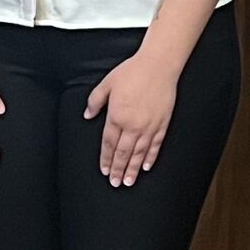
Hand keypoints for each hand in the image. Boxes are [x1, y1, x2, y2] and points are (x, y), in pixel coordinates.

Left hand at [84, 52, 179, 187]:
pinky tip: (146, 167)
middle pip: (123, 153)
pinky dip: (150, 158)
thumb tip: (87, 115)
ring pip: (139, 154)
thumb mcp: (106, 84)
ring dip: (132, 169)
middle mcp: (133, 125)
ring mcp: (149, 126)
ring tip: (128, 181)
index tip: (104, 170)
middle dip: (117, 170)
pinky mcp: (162, 124)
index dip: (105, 159)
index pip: (108, 144)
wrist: (158, 66)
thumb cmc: (132, 72)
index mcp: (116, 116)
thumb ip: (95, 101)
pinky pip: (155, 146)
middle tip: (115, 183)